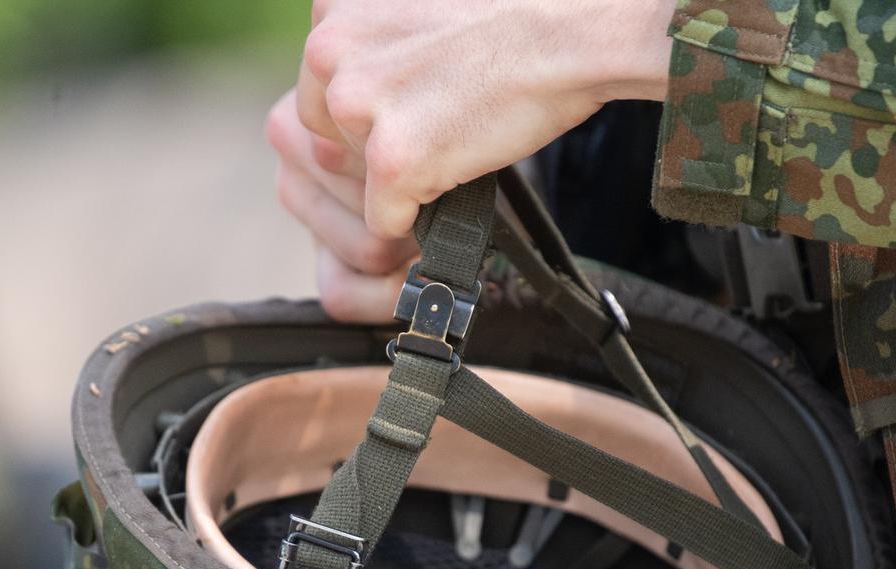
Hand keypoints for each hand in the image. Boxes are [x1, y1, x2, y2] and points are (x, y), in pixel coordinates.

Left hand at [270, 0, 673, 321]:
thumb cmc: (513, 16)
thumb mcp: (416, 6)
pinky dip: (417, 217)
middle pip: (326, 131)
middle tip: (438, 121)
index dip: (372, 103)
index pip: (321, 83)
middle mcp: (329, 50)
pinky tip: (456, 178)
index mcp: (334, 7)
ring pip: (353, 174)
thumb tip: (358, 86)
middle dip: (374, 141)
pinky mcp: (393, 159)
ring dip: (398, 174)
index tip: (416, 100)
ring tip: (455, 138)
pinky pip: (382, 219)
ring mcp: (358, 105)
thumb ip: (375, 35)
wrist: (573, 36)